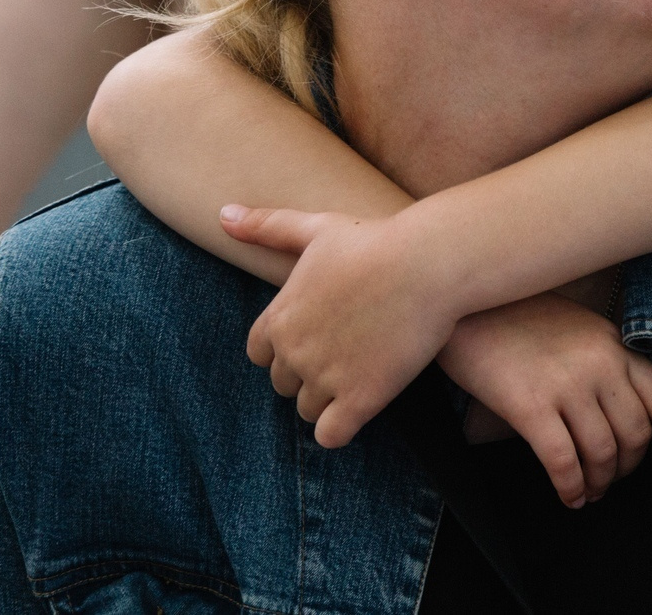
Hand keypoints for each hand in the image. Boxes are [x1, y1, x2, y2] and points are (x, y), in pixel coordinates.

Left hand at [227, 203, 461, 449]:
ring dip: (329, 398)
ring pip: (308, 410)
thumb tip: (222, 214)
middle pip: (283, 384)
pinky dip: (341, 427)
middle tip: (347, 350)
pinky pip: (331, 436)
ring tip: (361, 371)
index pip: (260, 354)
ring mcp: (326, 379)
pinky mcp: (360, 400)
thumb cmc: (375, 240)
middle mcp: (295, 352)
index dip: (286, 347)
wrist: (429, 263)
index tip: (319, 333)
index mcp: (279, 318)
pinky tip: (363, 403)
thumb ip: (266, 227)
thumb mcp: (316, 228)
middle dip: (308, 372)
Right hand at [438, 292, 651, 506]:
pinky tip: (567, 496)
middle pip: (635, 434)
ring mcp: (567, 384)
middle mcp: (599, 363)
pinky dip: (570, 487)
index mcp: (613, 344)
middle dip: (627, 468)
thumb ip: (601, 361)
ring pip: (603, 453)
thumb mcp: (575, 328)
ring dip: (599, 483)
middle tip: (612, 480)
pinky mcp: (530, 405)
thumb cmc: (513, 317)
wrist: (463, 302)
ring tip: (588, 492)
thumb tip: (616, 413)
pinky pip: (563, 462)